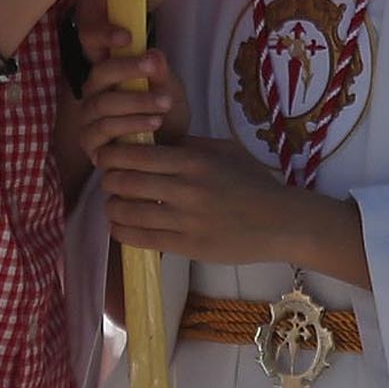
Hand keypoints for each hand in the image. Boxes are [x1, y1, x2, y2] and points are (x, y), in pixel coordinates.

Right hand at [78, 46, 190, 152]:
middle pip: (99, 74)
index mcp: (107, 72)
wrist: (169, 150)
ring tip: (165, 103)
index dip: (103, 35)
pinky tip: (155, 123)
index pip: (91, 43)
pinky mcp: (90, 145)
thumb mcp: (170, 89)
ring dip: (136, 101)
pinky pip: (104, 130)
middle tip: (154, 67)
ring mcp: (87, 119)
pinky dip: (131, 125)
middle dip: (128, 69)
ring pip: (103, 104)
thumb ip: (161, 74)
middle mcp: (92, 93)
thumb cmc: (164, 114)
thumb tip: (155, 54)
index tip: (128, 36)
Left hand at [95, 132, 290, 262]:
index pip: (136, 154)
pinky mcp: (188, 246)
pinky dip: (122, 231)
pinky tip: (119, 226)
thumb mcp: (225, 150)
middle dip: (109, 180)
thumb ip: (190, 145)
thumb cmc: (254, 182)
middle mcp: (186, 189)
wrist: (282, 222)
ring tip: (112, 204)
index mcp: (194, 161)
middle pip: (126, 182)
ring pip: (128, 212)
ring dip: (112, 207)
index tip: (107, 156)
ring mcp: (186, 220)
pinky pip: (142, 239)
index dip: (112, 156)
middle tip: (107, 180)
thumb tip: (154, 140)